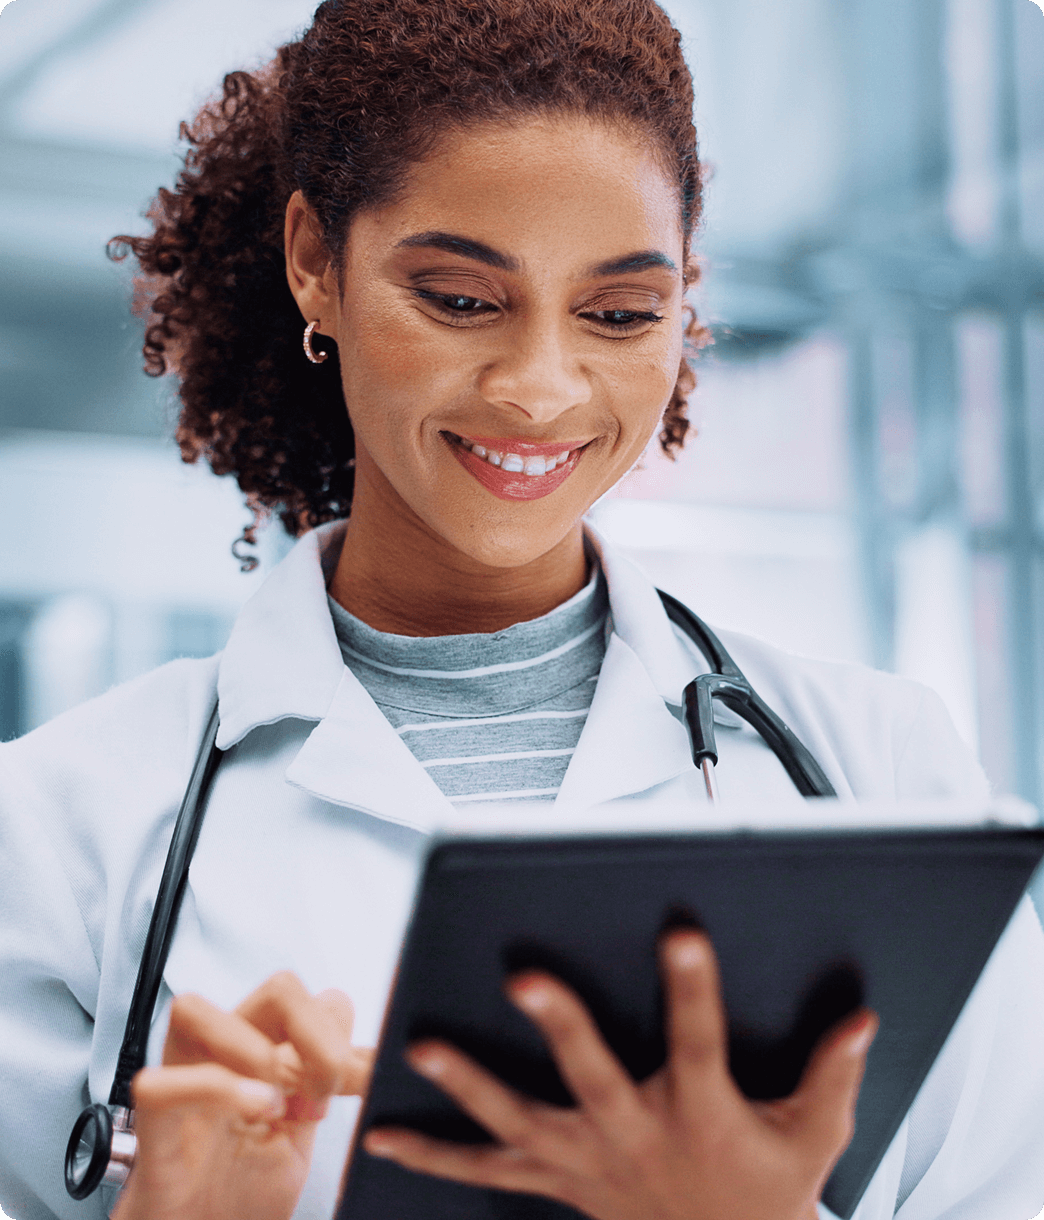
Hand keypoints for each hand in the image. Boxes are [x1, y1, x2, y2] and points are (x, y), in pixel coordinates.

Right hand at [112, 971, 373, 1219]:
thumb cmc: (241, 1196)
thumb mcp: (301, 1133)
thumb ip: (329, 1084)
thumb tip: (375, 1050)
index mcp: (258, 1050)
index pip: (310, 997)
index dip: (341, 1034)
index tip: (355, 1085)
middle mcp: (219, 1055)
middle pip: (276, 989)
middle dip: (317, 1034)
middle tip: (324, 1094)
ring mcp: (181, 1087)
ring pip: (195, 1009)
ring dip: (256, 1051)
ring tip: (279, 1105)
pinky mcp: (154, 1133)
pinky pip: (159, 1084)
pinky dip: (217, 1088)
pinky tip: (253, 1114)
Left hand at [364, 931, 875, 1219]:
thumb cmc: (769, 1190)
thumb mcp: (815, 1138)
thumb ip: (835, 1074)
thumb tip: (862, 1016)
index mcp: (699, 1112)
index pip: (699, 1040)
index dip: (694, 987)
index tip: (682, 931)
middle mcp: (633, 1134)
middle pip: (591, 1076)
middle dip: (559, 1026)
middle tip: (524, 977)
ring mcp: (586, 1162)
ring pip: (519, 1121)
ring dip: (469, 1083)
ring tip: (421, 1043)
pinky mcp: (556, 1179)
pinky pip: (486, 1171)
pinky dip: (434, 1153)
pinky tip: (384, 1132)